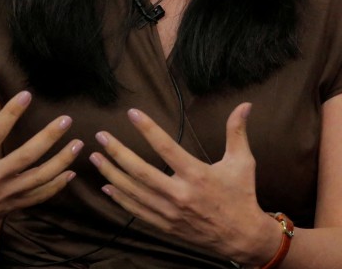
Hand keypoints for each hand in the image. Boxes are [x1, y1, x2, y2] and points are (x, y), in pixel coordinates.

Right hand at [0, 90, 82, 249]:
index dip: (11, 113)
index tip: (27, 94)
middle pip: (26, 156)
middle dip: (49, 137)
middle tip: (66, 119)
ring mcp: (3, 195)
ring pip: (38, 178)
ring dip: (61, 161)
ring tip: (78, 144)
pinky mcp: (10, 206)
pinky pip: (38, 197)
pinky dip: (56, 186)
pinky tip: (70, 173)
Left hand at [89, 103, 281, 265]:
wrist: (242, 237)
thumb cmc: (242, 195)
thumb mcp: (242, 161)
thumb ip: (237, 132)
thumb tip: (245, 105)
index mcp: (197, 175)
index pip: (166, 148)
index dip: (148, 129)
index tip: (132, 113)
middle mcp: (180, 194)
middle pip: (141, 172)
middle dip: (117, 153)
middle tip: (101, 137)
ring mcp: (170, 212)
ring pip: (134, 192)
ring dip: (112, 174)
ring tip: (95, 158)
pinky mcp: (166, 225)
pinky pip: (137, 211)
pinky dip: (121, 199)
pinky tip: (107, 186)